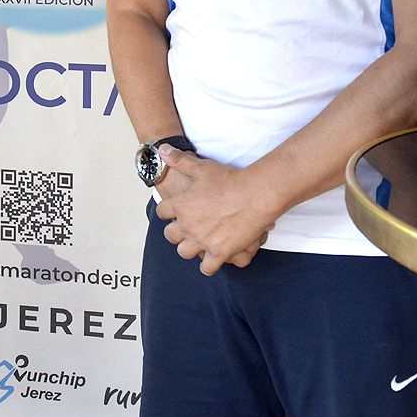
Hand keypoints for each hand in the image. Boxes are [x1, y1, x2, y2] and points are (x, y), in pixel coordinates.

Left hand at [155, 148, 276, 275]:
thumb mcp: (200, 167)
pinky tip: (213, 259)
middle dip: (176, 232)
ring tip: (197, 244)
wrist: (254, 194)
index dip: (167, 212)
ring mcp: (202, 241)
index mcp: (180, 205)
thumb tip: (161, 149)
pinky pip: (207, 268)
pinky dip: (209, 266)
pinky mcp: (219, 252)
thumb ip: (179, 160)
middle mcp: (187, 225)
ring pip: (185, 252)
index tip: (172, 211)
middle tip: (185, 229)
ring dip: (190, 249)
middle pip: (170, 235)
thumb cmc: (229, 179)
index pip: (162, 212)